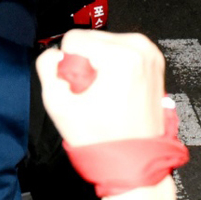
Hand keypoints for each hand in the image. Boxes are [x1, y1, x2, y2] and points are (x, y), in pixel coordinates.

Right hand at [35, 31, 167, 147]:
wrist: (134, 160)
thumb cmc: (101, 138)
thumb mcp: (59, 106)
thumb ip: (47, 70)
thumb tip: (53, 54)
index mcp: (121, 55)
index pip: (74, 39)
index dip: (69, 66)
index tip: (81, 89)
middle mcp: (140, 48)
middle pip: (91, 38)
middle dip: (86, 63)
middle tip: (93, 93)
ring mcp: (150, 53)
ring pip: (105, 43)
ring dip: (99, 64)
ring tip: (105, 93)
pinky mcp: (153, 59)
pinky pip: (120, 51)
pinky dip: (113, 66)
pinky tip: (115, 90)